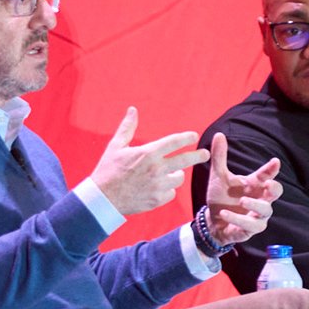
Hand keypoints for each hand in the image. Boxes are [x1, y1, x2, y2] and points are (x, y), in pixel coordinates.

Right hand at [91, 107, 207, 215]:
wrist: (103, 198)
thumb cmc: (108, 170)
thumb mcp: (116, 146)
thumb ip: (127, 127)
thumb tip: (133, 109)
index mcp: (147, 153)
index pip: (173, 142)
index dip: (186, 138)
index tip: (194, 136)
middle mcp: (156, 168)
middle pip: (185, 160)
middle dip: (198, 156)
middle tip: (205, 154)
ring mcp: (158, 185)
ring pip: (179, 178)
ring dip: (176, 175)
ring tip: (167, 174)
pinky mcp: (158, 199)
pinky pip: (171, 192)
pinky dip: (167, 189)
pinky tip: (157, 188)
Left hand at [203, 132, 281, 245]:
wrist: (212, 221)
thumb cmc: (221, 198)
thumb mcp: (218, 176)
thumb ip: (220, 157)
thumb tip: (219, 134)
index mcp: (254, 185)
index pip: (266, 175)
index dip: (272, 169)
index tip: (275, 161)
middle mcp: (259, 199)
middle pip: (275, 193)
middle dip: (274, 189)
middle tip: (269, 184)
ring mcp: (257, 215)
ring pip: (265, 211)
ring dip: (254, 206)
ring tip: (242, 201)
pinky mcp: (250, 229)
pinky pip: (250, 226)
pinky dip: (238, 220)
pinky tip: (225, 213)